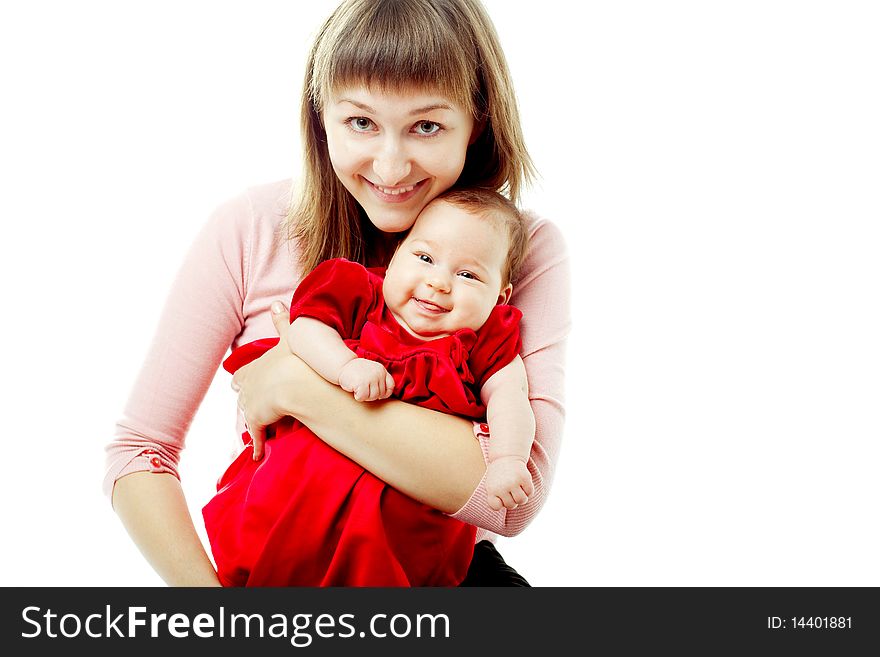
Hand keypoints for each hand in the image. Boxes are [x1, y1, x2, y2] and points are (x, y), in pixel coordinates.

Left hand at [232, 301, 300, 459]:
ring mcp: (252, 405)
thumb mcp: (290, 337)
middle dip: (243, 396)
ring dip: (250, 421)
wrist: (295, 383)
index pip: (243, 374)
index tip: (238, 380)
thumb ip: (282, 321)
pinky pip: (258, 437)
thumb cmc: (295, 359)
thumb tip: (276, 302)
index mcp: (256, 368)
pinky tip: (257, 455)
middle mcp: (249, 386)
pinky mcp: (259, 421)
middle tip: (244, 399)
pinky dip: (257, 446)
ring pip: (247, 414)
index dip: (242, 377)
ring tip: (252, 427)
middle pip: (241, 393)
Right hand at [338, 358, 394, 401]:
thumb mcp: (372, 372)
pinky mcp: (362, 383)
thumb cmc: (357, 372)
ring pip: (373, 397)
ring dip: (365, 396)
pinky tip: (354, 388)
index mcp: (382, 370)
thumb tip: (384, 395)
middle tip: (363, 388)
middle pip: (380, 394)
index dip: (384, 393)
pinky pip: (363, 397)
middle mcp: (378, 373)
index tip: (375, 392)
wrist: (343, 365)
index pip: (391, 386)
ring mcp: (371, 378)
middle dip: (371, 395)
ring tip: (359, 388)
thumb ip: (380, 380)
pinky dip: (357, 396)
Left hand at [485, 456, 533, 510]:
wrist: (506, 456)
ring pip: (522, 501)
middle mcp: (502, 487)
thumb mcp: (491, 485)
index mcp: (492, 489)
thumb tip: (503, 507)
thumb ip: (495, 498)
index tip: (499, 495)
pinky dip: (528, 491)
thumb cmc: (498, 475)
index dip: (500, 503)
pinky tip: (523, 484)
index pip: (496, 507)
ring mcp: (514, 482)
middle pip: (511, 505)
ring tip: (517, 490)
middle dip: (512, 500)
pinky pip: (530, 493)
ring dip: (521, 498)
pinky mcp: (524, 477)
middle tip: (510, 491)